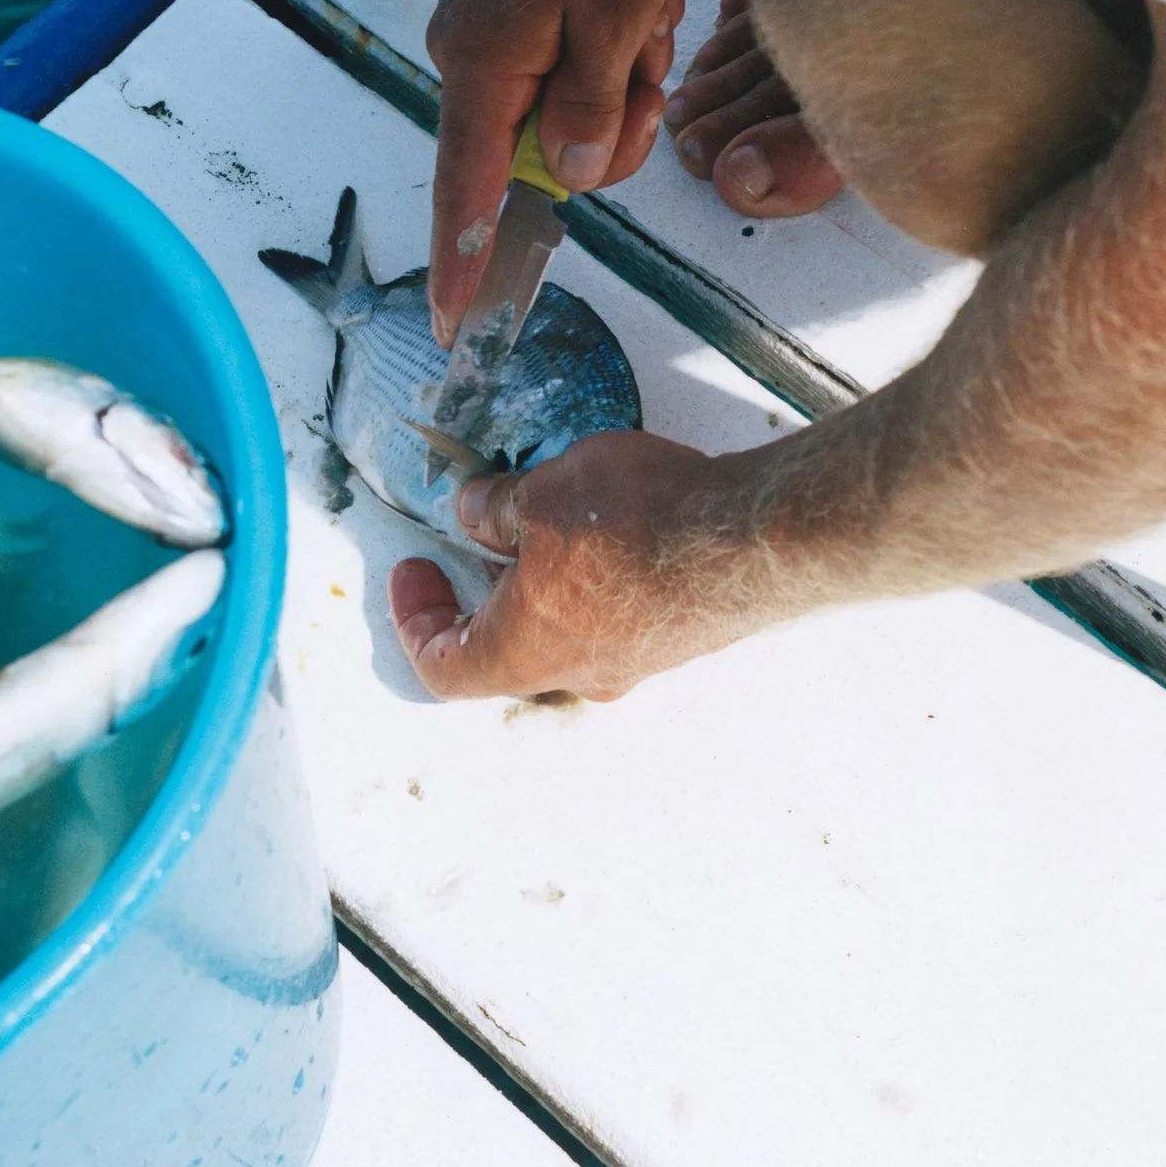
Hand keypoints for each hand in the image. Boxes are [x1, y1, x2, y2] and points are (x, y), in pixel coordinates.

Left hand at [385, 432, 766, 700]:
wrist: (751, 538)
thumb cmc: (638, 523)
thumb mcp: (542, 494)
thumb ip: (496, 509)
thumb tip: (475, 513)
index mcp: (523, 652)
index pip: (443, 668)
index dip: (415, 620)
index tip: (414, 571)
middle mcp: (577, 673)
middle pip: (507, 652)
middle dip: (486, 592)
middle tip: (483, 537)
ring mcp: (634, 661)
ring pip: (567, 633)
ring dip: (546, 583)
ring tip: (552, 517)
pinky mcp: (679, 636)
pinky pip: (619, 618)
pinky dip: (596, 581)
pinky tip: (612, 523)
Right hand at [425, 0, 683, 342]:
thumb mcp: (620, 13)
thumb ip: (595, 106)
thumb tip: (573, 173)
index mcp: (484, 65)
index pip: (466, 189)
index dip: (463, 261)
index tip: (452, 323)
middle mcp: (472, 58)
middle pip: (545, 153)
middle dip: (613, 116)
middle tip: (645, 51)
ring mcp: (493, 36)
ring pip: (572, 108)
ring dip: (624, 69)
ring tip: (639, 3)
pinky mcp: (515, 16)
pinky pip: (574, 65)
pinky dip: (617, 42)